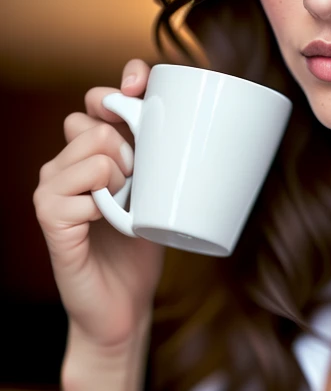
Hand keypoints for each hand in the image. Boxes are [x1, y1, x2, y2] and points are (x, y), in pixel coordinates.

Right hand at [33, 59, 165, 349]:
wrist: (126, 306)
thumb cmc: (146, 248)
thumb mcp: (165, 195)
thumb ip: (172, 161)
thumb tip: (219, 129)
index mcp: (93, 151)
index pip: (98, 98)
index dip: (121, 85)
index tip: (140, 84)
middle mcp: (66, 163)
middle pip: (95, 120)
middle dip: (129, 143)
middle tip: (140, 180)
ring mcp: (53, 189)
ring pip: (92, 148)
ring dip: (121, 175)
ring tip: (126, 204)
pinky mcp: (50, 218)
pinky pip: (76, 190)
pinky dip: (102, 204)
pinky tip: (110, 221)